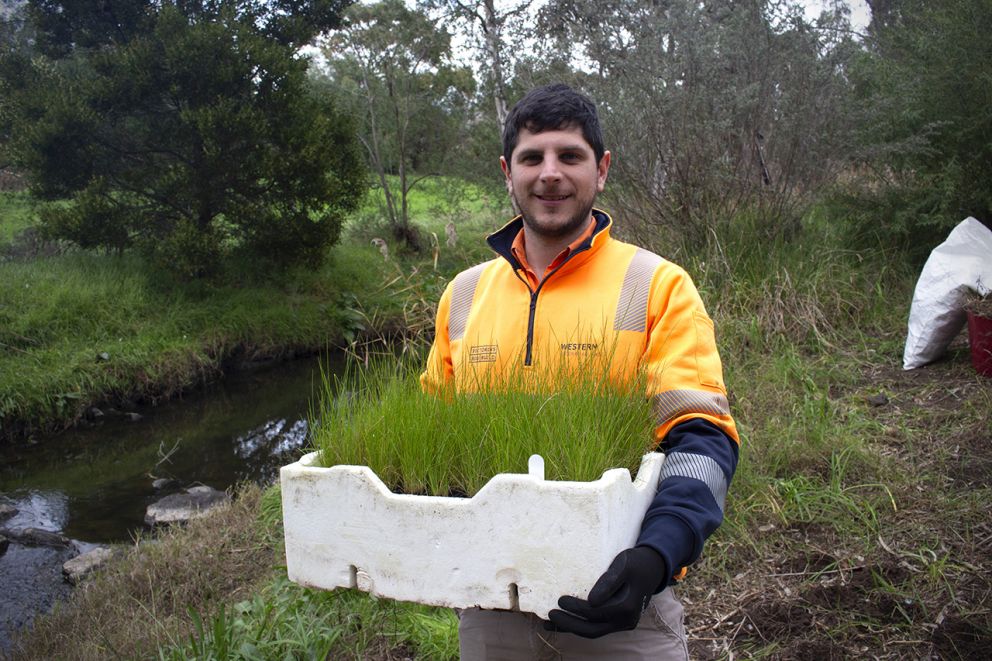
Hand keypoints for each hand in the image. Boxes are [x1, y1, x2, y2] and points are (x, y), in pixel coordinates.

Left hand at [545, 546, 666, 638]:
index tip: (559, 599)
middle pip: (593, 629)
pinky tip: (564, 623)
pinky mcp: (617, 621)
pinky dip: (580, 625)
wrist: (653, 568)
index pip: (595, 612)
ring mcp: (622, 623)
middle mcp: (626, 620)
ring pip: (594, 631)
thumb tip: (591, 600)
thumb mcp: (623, 565)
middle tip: (549, 616)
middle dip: (569, 624)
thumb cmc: (636, 562)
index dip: (575, 608)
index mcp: (627, 607)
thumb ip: (608, 582)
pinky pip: (597, 627)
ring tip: (549, 625)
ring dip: (571, 628)